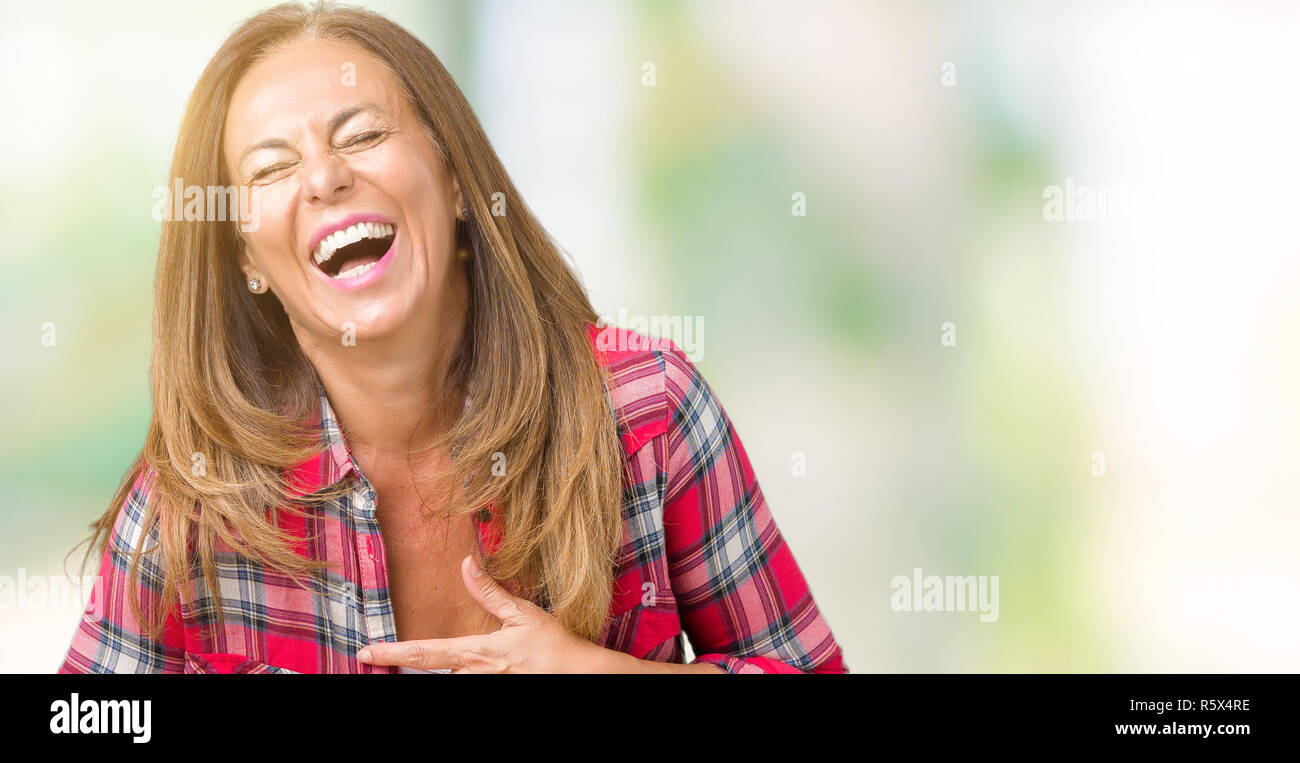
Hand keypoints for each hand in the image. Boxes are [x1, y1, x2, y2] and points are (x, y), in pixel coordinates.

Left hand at [356, 554, 609, 672]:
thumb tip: (467, 563)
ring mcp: (481, 687)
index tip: (367, 652)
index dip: (393, 653)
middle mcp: (472, 675)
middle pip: (428, 672)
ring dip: (431, 670)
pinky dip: (456, 674)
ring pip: (447, 679)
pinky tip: (451, 669)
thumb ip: (489, 591)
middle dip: (401, 664)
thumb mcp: (521, 614)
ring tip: (414, 660)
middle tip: (370, 658)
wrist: (578, 675)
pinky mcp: (492, 693)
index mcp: (475, 652)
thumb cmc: (553, 646)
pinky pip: (466, 684)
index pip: (425, 653)